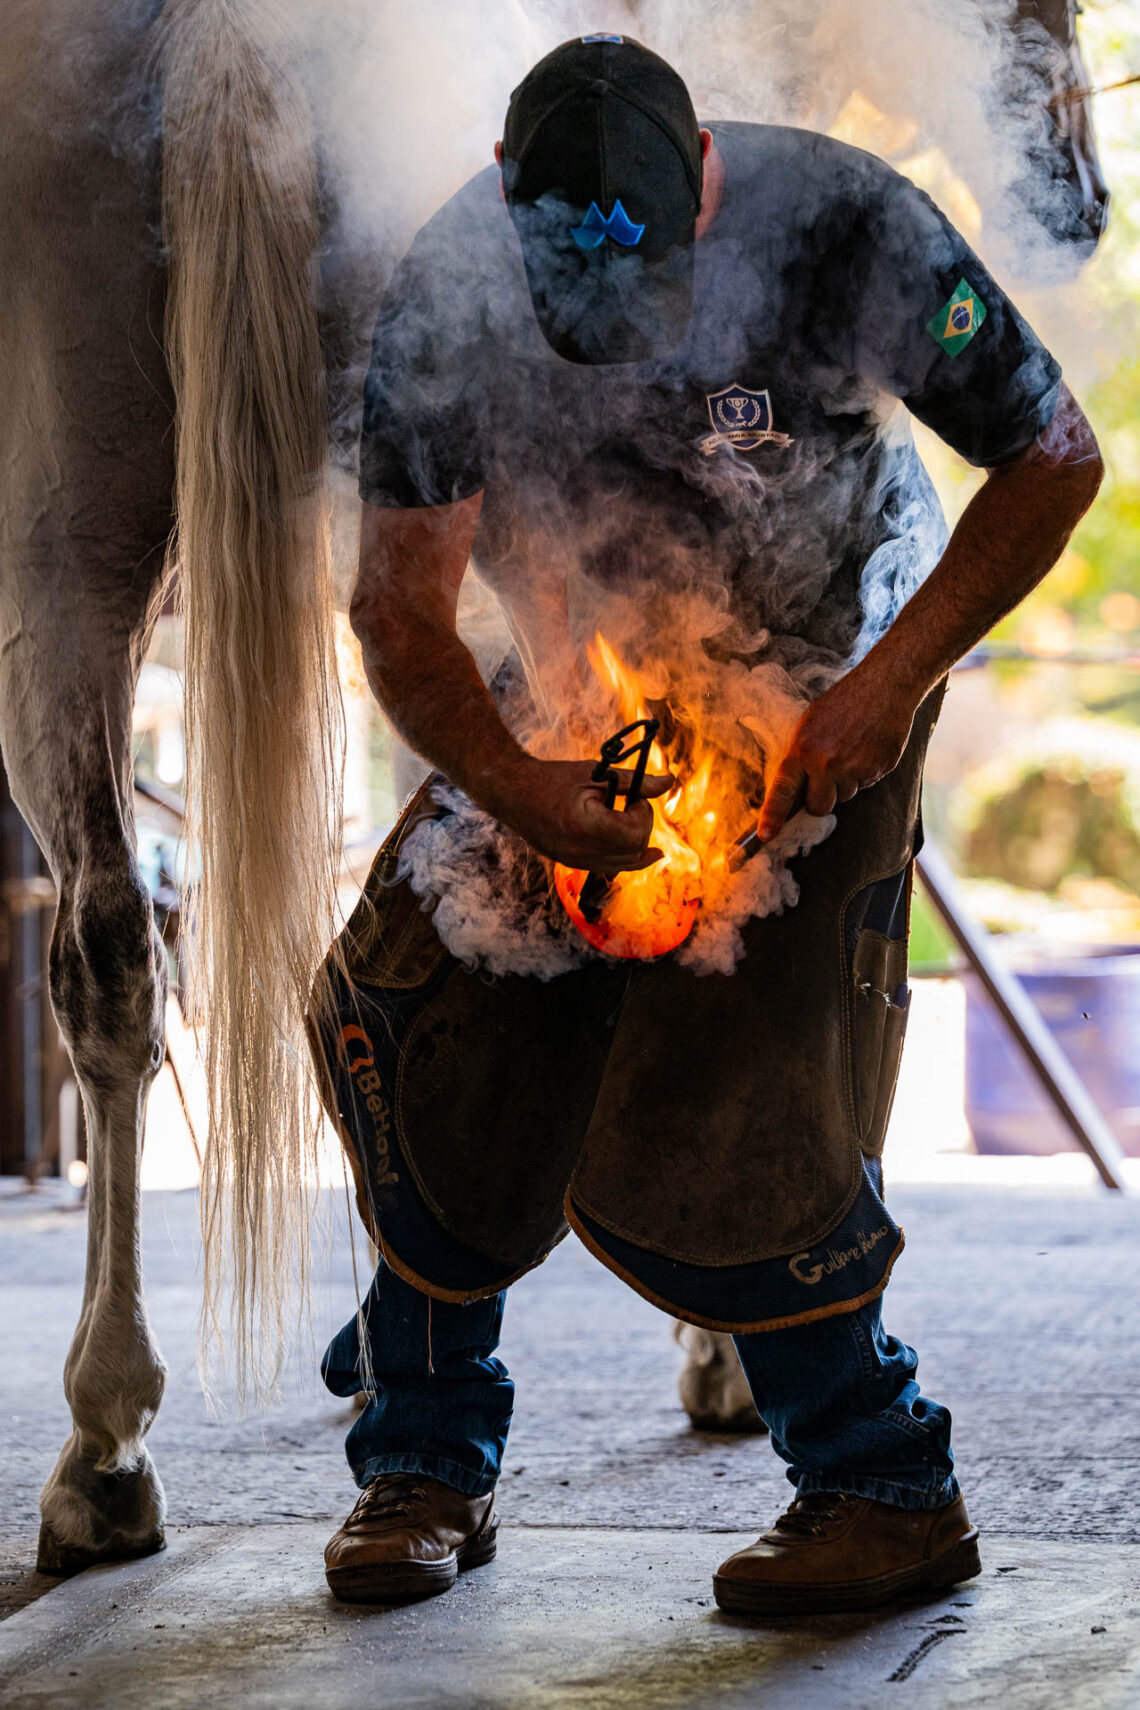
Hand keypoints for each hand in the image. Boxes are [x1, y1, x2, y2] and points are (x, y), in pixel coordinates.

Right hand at [490, 757, 674, 873]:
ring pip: (626, 864)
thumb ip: (634, 782)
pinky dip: (628, 857)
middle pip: (633, 850)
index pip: (633, 832)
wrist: (512, 793)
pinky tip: (648, 854)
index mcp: (584, 826)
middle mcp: (580, 851)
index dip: (643, 813)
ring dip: (637, 842)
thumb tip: (669, 782)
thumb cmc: (553, 778)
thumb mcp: (596, 774)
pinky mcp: (573, 863)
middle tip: (631, 801)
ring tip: (633, 817)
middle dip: (642, 825)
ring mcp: (576, 861)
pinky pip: (611, 868)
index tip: (634, 795)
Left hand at [755, 670, 917, 842]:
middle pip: (819, 807)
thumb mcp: (810, 724)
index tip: (765, 836)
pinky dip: (866, 772)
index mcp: (803, 749)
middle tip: (827, 776)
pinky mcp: (878, 769)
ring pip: (845, 796)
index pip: (783, 790)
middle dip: (822, 799)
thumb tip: (796, 788)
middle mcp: (827, 763)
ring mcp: (855, 768)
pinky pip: (866, 785)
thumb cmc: (844, 702)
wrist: (884, 686)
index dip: (772, 816)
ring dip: (846, 782)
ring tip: (851, 750)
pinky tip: (867, 748)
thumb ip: (802, 756)